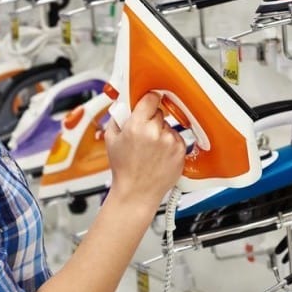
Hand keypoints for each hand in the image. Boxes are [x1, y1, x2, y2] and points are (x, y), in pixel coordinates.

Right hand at [103, 92, 184, 209]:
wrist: (137, 193)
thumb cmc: (124, 170)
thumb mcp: (111, 139)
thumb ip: (117, 116)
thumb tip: (123, 102)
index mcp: (137, 126)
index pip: (151, 98)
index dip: (148, 99)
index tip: (148, 101)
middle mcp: (155, 132)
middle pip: (159, 112)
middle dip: (152, 119)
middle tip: (143, 133)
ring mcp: (170, 142)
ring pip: (168, 126)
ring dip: (161, 132)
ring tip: (151, 149)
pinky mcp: (181, 151)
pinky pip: (177, 138)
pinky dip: (170, 143)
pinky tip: (160, 155)